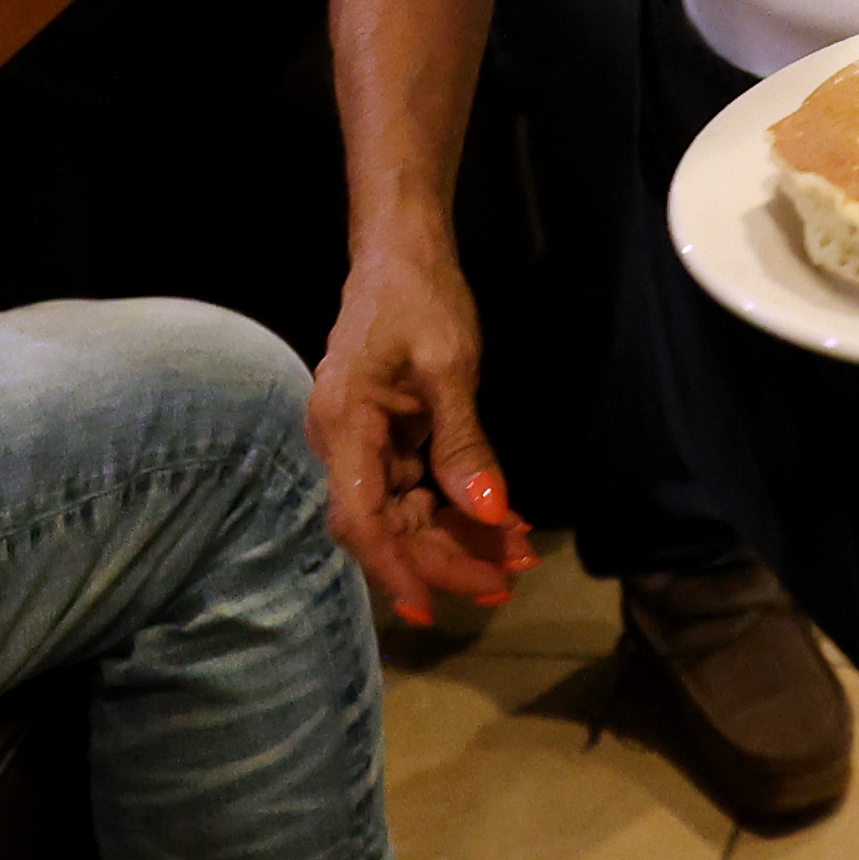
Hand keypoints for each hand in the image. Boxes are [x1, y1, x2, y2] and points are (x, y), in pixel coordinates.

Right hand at [310, 241, 538, 628]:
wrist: (401, 250)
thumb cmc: (420, 295)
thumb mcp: (450, 366)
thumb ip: (464, 443)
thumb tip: (487, 511)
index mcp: (343, 425)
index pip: (360, 517)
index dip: (395, 569)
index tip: (432, 609)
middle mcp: (341, 443)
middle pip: (386, 526)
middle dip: (445, 559)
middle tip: (508, 581)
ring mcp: (362, 444)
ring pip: (405, 514)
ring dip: (457, 539)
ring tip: (517, 559)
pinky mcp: (385, 440)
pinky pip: (416, 489)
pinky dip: (456, 508)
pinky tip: (501, 522)